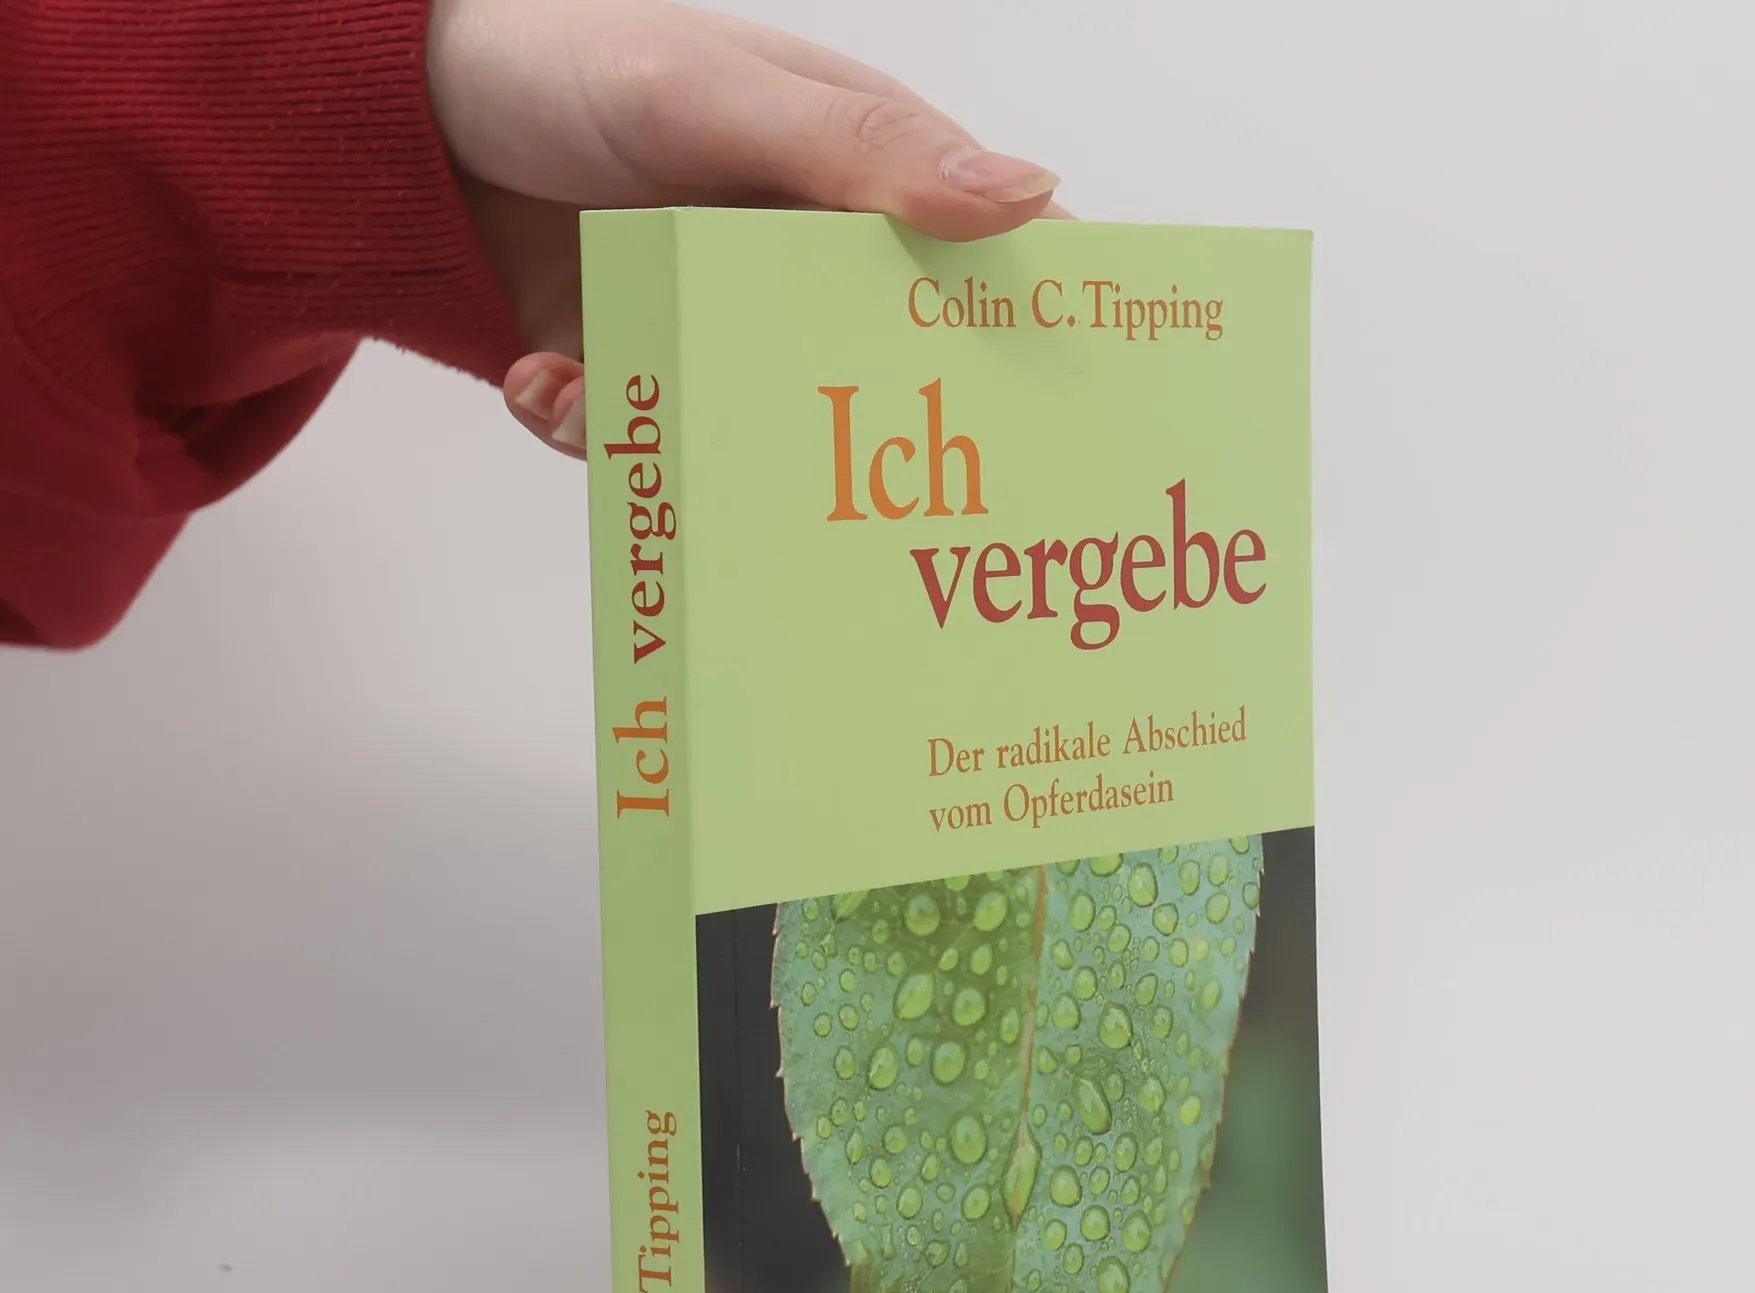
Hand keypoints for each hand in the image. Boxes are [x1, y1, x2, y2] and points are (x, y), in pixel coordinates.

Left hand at [425, 0, 1062, 457]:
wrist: (414, 126)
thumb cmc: (569, 65)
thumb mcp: (713, 95)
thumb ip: (858, 150)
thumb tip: (1028, 197)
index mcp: (857, 179)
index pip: (980, 260)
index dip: (1029, 334)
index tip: (1063, 419)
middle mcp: (802, 265)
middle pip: (875, 379)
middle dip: (848, 438)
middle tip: (822, 487)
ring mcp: (725, 330)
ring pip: (762, 435)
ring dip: (686, 439)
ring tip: (599, 392)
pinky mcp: (651, 376)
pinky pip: (658, 444)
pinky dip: (596, 429)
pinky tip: (543, 378)